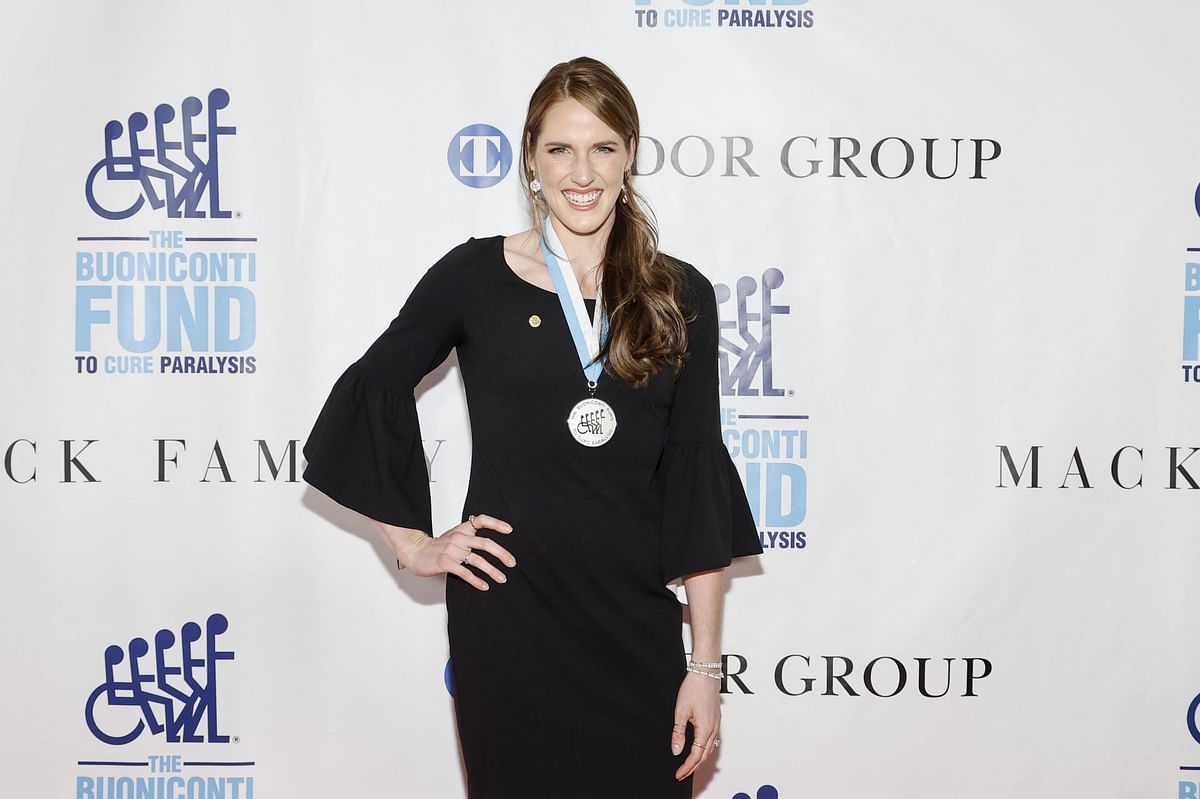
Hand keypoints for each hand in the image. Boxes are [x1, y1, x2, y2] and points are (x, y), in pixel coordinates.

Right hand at [390, 514, 515, 590]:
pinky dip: (477, 581)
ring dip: (492, 571)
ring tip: (502, 578)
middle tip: (512, 563)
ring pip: (478, 560)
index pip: (481, 520)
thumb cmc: (437, 546)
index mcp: (462, 529)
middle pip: (485, 544)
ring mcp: (452, 550)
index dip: (496, 524)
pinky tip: (484, 586)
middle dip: (502, 554)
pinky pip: (465, 573)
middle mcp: (459, 538)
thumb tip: (492, 546)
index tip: (509, 530)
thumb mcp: (454, 535)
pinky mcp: (445, 563)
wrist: (415, 552)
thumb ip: (470, 537)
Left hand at [671, 671, 720, 780]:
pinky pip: (712, 741)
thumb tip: (677, 750)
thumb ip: (678, 733)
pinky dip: (705, 750)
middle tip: (682, 774)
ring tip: (689, 766)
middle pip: (704, 756)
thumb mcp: (680, 711)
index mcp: (705, 729)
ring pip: (710, 749)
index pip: (696, 756)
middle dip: (693, 767)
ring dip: (700, 760)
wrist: (706, 672)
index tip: (678, 774)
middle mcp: (714, 729)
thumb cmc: (693, 688)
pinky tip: (699, 750)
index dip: (687, 767)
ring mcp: (717, 724)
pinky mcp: (716, 719)